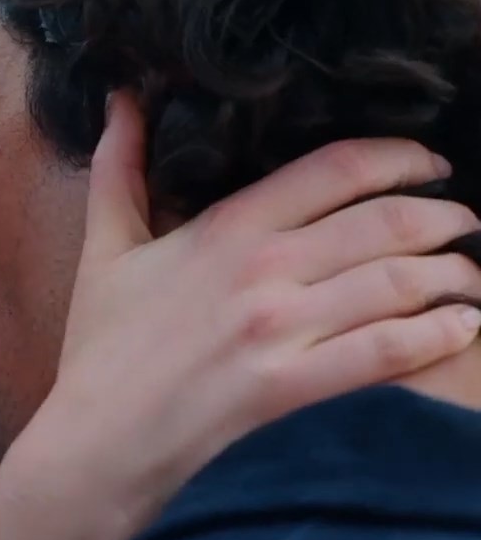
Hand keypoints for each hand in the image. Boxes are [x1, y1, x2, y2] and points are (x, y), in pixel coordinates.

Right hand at [0, 93, 480, 539]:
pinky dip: (438, 335)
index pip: (335, 170)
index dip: (398, 157)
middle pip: (385, 223)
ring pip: (398, 284)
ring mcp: (279, 331)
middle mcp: (262, 270)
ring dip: (452, 276)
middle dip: (443, 217)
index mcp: (225, 228)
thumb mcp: (103, 249)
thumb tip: (121, 99)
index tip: (426, 162)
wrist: (95, 441)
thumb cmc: (100, 347)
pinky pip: (387, 352)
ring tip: (468, 275)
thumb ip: (118, 168)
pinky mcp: (291, 387)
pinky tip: (463, 327)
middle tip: (463, 221)